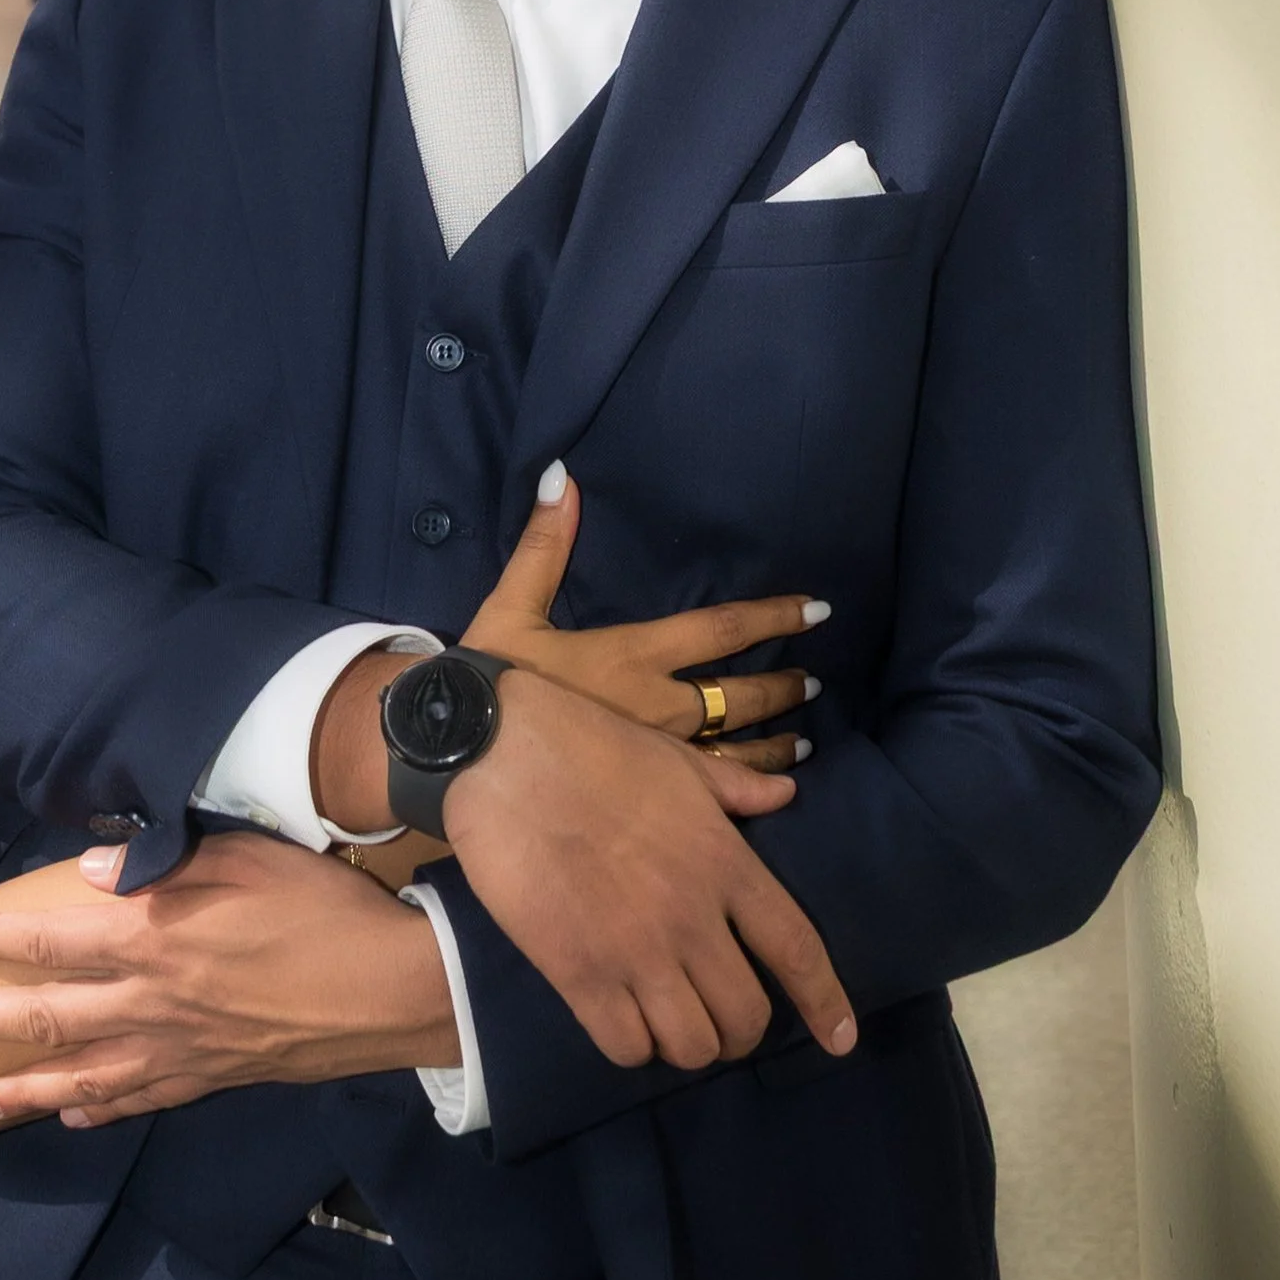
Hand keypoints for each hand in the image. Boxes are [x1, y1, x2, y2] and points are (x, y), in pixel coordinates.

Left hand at [0, 832, 456, 1129]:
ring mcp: (181, 1049)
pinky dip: (102, 1110)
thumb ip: (165, 863)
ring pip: (85, 1075)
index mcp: (157, 938)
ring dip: (25, 1089)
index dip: (1, 945)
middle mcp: (154, 1002)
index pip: (57, 941)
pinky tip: (75, 1118)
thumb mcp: (246, 858)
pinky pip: (142, 1098)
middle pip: (51, 1015)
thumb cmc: (320, 909)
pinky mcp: (213, 1077)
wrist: (390, 990)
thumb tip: (90, 868)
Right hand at [442, 671, 857, 1076]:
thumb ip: (735, 787)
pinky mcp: (577, 973)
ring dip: (688, 1044)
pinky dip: (633, 1046)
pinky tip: (623, 1021)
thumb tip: (785, 796)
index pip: (797, 949)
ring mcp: (635, 951)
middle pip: (746, 1017)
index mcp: (725, 862)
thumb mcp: (677, 759)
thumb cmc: (591, 746)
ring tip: (670, 1023)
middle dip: (739, 1031)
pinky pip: (626, 1047)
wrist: (502, 752)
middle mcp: (692, 918)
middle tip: (717, 1017)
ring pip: (691, 1046)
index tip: (841, 1040)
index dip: (825, 1002)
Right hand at [464, 467, 824, 775]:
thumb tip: (563, 477)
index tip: (817, 609)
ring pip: (733, 753)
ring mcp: (655, 760)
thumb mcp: (512, 605)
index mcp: (634, 655)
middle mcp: (657, 707)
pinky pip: (708, 797)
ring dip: (774, 746)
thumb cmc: (489, 677)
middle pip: (738, 697)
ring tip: (806, 747)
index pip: (720, 629)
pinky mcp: (644, 798)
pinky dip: (747, 796)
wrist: (461, 749)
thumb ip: (544, 543)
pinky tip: (769, 802)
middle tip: (816, 684)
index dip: (773, 617)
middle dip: (783, 688)